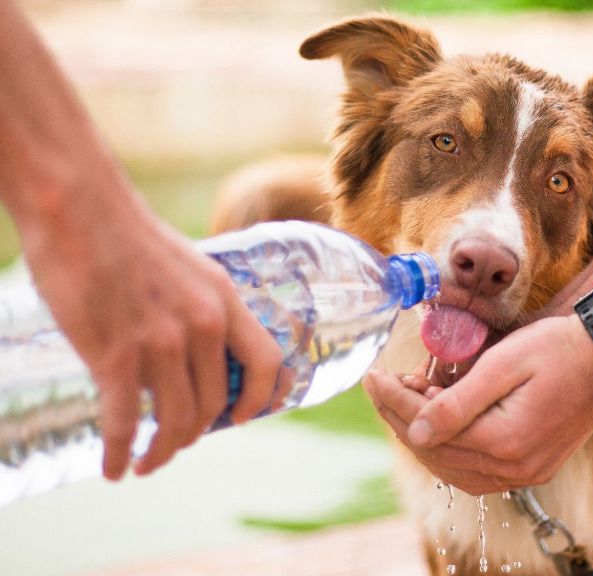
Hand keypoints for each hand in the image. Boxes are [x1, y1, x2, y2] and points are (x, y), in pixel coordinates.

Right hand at [20, 189, 281, 479]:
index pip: (267, 361)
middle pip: (215, 403)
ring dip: (162, 451)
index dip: (262, 398)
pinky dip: (120, 453)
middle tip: (175, 443)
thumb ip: (200, 307)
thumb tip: (198, 349)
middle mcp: (202, 324)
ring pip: (175, 420)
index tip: (243, 419)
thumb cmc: (127, 235)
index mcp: (224, 299)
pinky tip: (113, 468)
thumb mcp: (189, 267)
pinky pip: (125, 423)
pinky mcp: (115, 355)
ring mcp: (161, 342)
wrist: (79, 208)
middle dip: (195, 434)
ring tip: (146, 462)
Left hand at [364, 315, 592, 494]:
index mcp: (505, 441)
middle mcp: (515, 468)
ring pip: (453, 468)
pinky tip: (439, 424)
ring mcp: (526, 473)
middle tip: (385, 385)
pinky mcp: (533, 468)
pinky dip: (450, 450)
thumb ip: (458, 402)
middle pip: (437, 453)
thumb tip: (415, 431)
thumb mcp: (504, 363)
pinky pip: (477, 471)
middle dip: (402, 418)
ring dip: (424, 436)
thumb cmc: (559, 348)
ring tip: (409, 399)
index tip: (373, 376)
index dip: (395, 402)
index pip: (430, 429)